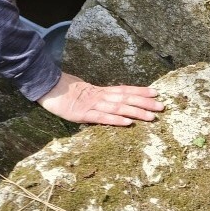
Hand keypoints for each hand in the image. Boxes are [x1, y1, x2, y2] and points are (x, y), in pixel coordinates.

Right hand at [37, 72, 163, 126]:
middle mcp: (99, 96)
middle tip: (162, 106)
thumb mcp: (83, 92)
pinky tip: (128, 123)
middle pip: (126, 98)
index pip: (124, 90)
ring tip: (151, 116)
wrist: (47, 87)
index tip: (156, 93)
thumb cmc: (64, 90)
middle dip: (144, 102)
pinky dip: (116, 120)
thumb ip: (97, 97)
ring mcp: (92, 105)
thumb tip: (110, 102)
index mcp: (100, 91)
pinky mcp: (83, 114)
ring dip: (136, 112)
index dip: (140, 91)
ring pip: (118, 108)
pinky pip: (102, 118)